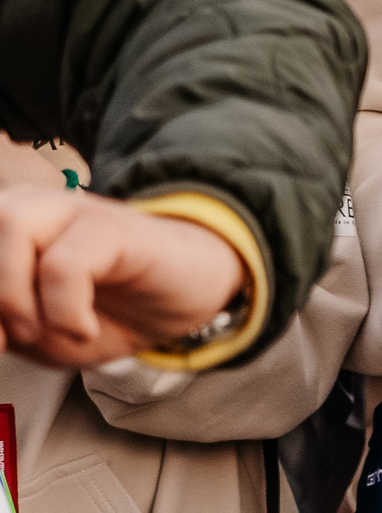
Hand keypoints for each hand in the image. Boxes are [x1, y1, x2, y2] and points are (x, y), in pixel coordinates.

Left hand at [0, 188, 248, 366]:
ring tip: (42, 331)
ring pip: (12, 224)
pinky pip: (65, 262)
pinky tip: (83, 329)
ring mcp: (79, 212)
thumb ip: (2, 331)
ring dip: (13, 296)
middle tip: (12, 341)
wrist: (194, 297)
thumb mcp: (40, 337)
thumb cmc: (115, 312)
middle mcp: (38, 210)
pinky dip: (64, 310)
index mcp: (12, 232)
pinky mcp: (118, 227)